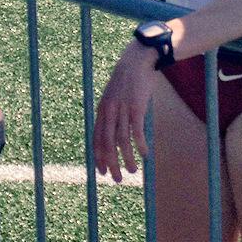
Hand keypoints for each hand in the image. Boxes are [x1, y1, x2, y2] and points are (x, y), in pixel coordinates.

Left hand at [93, 40, 157, 181]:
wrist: (136, 61)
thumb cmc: (126, 81)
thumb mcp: (114, 97)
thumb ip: (112, 113)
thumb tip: (115, 133)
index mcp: (102, 110)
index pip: (96, 139)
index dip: (98, 157)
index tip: (102, 172)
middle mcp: (109, 111)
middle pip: (107, 144)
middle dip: (110, 164)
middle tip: (117, 179)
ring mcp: (122, 110)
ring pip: (122, 141)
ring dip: (127, 159)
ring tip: (133, 171)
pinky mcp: (137, 108)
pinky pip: (136, 131)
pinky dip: (140, 145)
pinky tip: (144, 154)